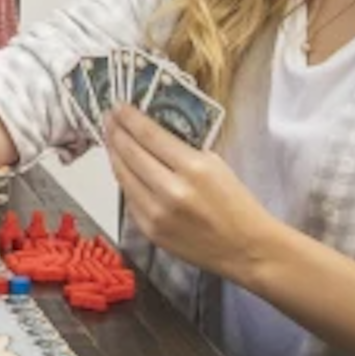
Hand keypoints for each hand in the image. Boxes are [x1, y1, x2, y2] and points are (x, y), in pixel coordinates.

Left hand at [105, 105, 280, 281]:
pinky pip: (128, 198)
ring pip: (123, 176)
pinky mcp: (150, 230)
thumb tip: (150, 130)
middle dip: (115, 132)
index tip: (118, 106)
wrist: (247, 249)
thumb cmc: (236, 204)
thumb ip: (182, 148)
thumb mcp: (216, 164)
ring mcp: (157, 213)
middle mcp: (172, 191)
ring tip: (110, 139)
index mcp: (193, 168)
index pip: (149, 135)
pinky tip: (121, 167)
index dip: (129, 118)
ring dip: (113, 154)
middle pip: (130, 153)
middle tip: (108, 118)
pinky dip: (123, 180)